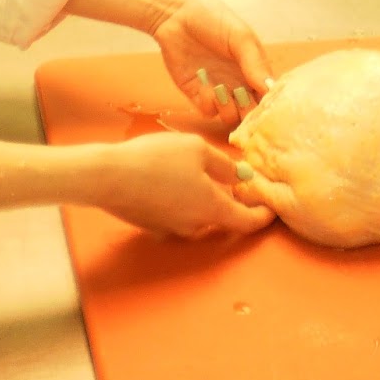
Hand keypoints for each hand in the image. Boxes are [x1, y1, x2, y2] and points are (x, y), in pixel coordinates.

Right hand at [95, 132, 274, 238]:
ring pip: (198, 214)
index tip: (272, 208)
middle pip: (222, 217)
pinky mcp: (153, 225)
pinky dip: (182, 199)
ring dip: (205, 198)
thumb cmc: (157, 159)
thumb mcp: (197, 150)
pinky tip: (171, 177)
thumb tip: (242, 178)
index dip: (263, 215)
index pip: (247, 222)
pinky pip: (177, 212)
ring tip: (199, 171)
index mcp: (212, 209)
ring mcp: (172, 229)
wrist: (107, 177)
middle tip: (236, 179)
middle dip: (231, 200)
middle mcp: (195, 226)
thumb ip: (224, 166)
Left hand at [150, 0, 274, 125]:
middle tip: (242, 99)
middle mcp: (238, 82)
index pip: (267, 94)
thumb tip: (269, 88)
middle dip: (248, 112)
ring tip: (221, 90)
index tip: (263, 102)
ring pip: (230, 116)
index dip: (268, 103)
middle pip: (250, 111)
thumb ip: (255, 62)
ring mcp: (218, 89)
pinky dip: (209, 104)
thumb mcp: (240, 36)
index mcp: (253, 68)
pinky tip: (204, 87)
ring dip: (228, 109)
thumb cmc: (213, 19)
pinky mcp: (196, 93)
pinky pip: (208, 111)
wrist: (176, 14)